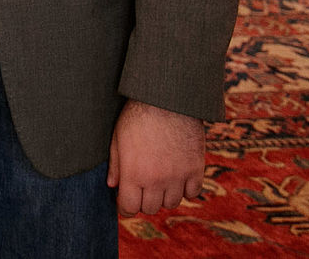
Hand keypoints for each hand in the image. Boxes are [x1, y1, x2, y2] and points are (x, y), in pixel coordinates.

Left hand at [107, 99, 205, 214]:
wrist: (167, 100)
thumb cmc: (137, 116)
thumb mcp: (118, 138)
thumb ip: (115, 165)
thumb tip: (113, 186)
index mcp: (134, 174)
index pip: (129, 207)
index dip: (124, 206)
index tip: (124, 201)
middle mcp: (156, 180)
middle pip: (150, 208)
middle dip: (143, 200)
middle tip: (141, 187)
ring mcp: (178, 176)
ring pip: (171, 203)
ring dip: (164, 195)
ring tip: (159, 180)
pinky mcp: (196, 169)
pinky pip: (192, 193)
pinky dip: (185, 189)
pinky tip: (177, 177)